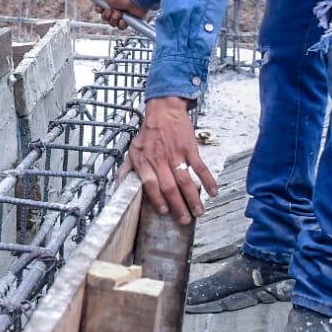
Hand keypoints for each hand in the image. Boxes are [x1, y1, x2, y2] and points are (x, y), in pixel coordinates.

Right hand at [88, 0, 144, 29]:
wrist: (138, 1)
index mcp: (109, 0)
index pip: (100, 9)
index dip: (100, 10)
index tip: (101, 8)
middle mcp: (115, 7)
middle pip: (105, 17)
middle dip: (107, 15)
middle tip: (112, 10)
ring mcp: (121, 14)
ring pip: (112, 23)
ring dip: (115, 18)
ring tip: (120, 13)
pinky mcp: (127, 21)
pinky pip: (120, 26)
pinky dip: (122, 23)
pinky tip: (125, 19)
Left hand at [123, 97, 218, 223]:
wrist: (164, 111)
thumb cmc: (148, 132)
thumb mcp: (132, 150)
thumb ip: (126, 170)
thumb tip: (118, 187)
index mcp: (144, 162)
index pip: (150, 185)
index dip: (157, 200)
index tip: (164, 212)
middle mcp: (159, 160)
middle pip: (169, 188)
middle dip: (178, 206)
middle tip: (185, 220)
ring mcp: (176, 154)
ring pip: (185, 181)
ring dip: (193, 198)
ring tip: (199, 212)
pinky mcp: (189, 148)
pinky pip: (200, 167)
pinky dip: (208, 180)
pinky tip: (213, 192)